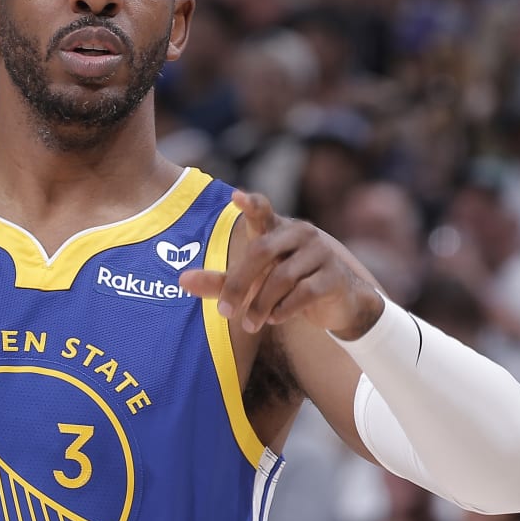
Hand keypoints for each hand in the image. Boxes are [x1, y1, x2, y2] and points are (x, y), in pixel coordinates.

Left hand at [179, 193, 383, 337]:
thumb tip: (182, 280)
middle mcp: (300, 233)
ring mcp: (320, 252)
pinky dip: (284, 309)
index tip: (236, 196)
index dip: (251, 204)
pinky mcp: (334, 276)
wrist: (338, 302)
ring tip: (250, 324)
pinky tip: (275, 319)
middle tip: (224, 312)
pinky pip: (304, 292)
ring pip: (282, 277)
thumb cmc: (286, 286)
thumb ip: (220, 282)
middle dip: (240, 284)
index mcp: (278, 229)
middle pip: (262, 251)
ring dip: (261, 305)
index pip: (263, 210)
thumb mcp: (253, 284)